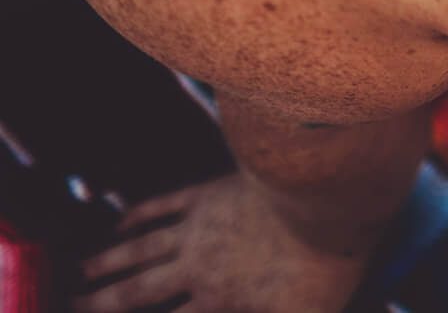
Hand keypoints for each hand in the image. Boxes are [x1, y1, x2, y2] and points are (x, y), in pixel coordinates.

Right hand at [74, 173, 373, 312]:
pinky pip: (162, 206)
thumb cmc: (324, 263)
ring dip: (108, 260)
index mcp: (217, 302)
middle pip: (137, 291)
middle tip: (76, 305)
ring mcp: (199, 227)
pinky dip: (136, 216)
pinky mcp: (209, 192)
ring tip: (83, 269)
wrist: (326, 198)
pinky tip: (121, 222)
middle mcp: (197, 267)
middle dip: (103, 302)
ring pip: (140, 247)